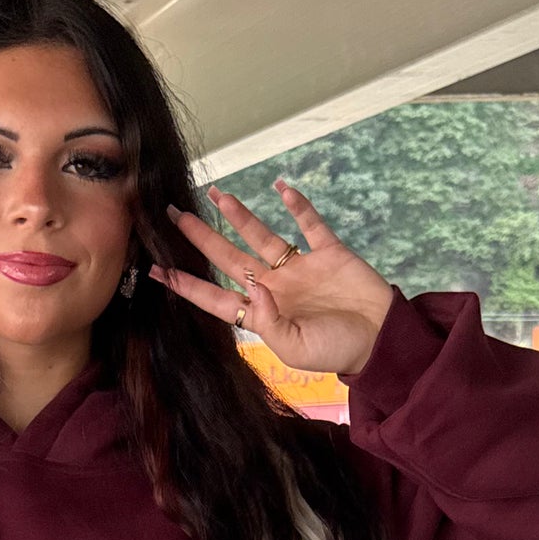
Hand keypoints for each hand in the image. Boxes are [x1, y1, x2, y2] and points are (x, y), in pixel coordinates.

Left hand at [152, 179, 394, 379]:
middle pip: (229, 258)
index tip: (156, 270)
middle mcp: (275, 287)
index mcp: (263, 314)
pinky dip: (299, 206)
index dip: (186, 284)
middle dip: (201, 237)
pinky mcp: (328, 252)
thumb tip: (252, 289)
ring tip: (217, 194)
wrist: (382, 339)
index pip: (215, 298)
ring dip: (240, 215)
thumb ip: (270, 322)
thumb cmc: (338, 351)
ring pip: (262, 236)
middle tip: (174, 215)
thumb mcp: (297, 349)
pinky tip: (282, 188)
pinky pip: (310, 225)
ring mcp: (299, 267)